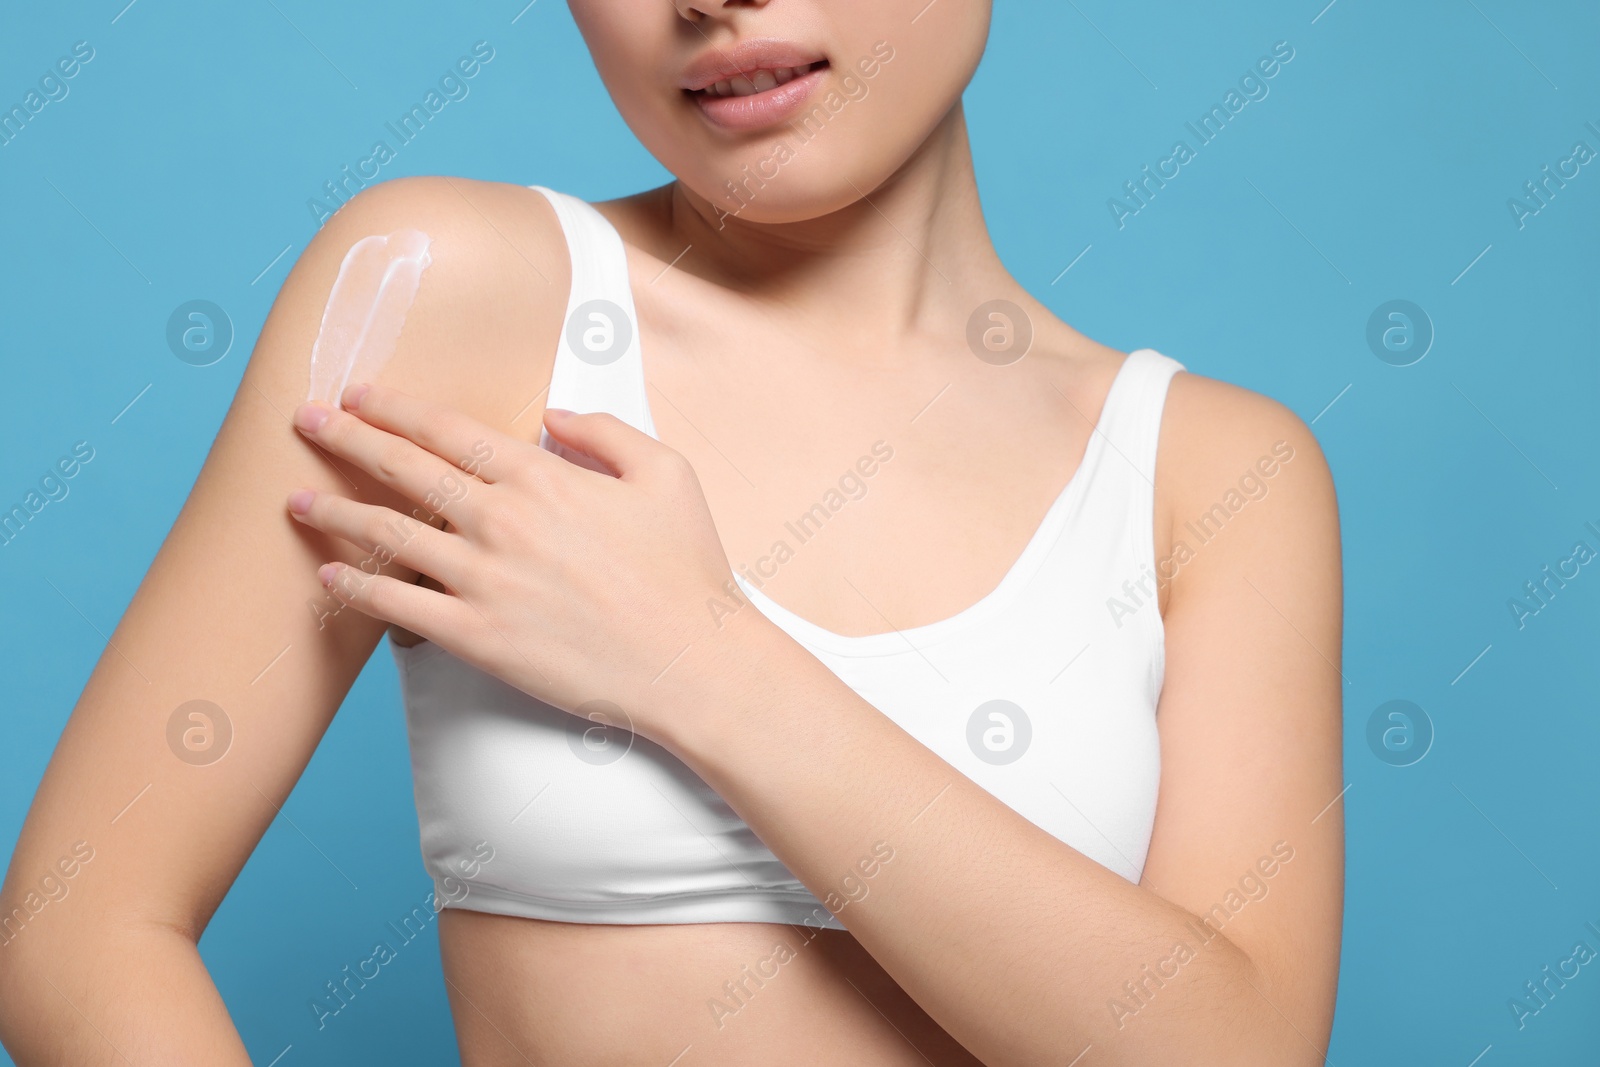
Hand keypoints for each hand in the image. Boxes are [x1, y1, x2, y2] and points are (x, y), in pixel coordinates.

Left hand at [285, 381, 767, 740]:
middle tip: (305, 419)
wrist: (689, 662)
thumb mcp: (667, 475)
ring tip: (295, 499)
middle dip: (346, 437)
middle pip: (403, 468)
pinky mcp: (475, 637)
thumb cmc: (686, 570)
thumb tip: (552, 417)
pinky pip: (397, 607)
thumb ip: (606, 432)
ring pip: (387, 534)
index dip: (396, 407)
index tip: (360, 393)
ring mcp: (482, 580)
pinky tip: (328, 578)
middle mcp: (501, 521)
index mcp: (542, 478)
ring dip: (334, 511)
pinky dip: (356, 590)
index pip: (450, 429)